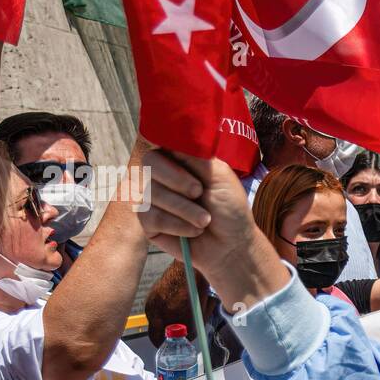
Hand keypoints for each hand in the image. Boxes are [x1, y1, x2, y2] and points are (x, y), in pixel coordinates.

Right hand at [138, 151, 287, 308]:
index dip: (176, 160)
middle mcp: (162, 176)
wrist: (232, 245)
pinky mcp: (147, 222)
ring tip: (204, 221)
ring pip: (152, 194)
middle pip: (150, 164)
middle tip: (200, 194)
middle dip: (179, 182)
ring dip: (185, 210)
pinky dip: (177, 225)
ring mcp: (152, 198)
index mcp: (179, 160)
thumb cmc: (230, 209)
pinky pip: (151, 216)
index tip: (197, 177)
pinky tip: (193, 231)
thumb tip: (172, 134)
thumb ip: (195, 155)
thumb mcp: (219, 175)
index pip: (162, 145)